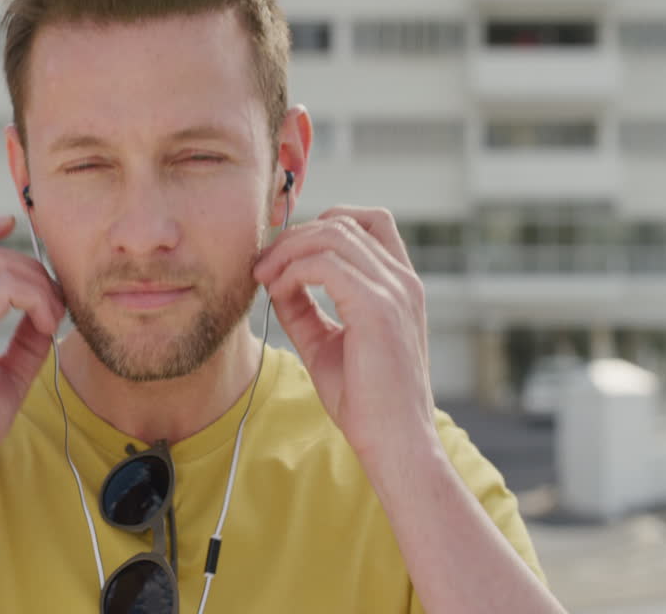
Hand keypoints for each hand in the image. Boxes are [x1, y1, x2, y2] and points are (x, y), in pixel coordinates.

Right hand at [0, 216, 64, 476]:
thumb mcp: (4, 376)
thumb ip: (23, 342)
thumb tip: (49, 317)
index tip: (10, 225)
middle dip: (29, 268)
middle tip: (55, 305)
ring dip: (36, 284)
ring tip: (52, 319)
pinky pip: (7, 285)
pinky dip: (37, 299)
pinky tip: (48, 325)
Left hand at [253, 206, 433, 459]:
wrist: (395, 444)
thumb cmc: (365, 402)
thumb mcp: (326, 344)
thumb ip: (304, 310)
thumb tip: (274, 282)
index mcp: (400, 286)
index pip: (369, 222)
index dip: (322, 225)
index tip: (284, 256)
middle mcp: (403, 281)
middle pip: (344, 222)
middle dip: (294, 236)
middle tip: (261, 266)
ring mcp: (394, 291)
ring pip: (333, 234)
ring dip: (289, 249)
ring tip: (264, 277)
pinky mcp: (377, 308)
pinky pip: (325, 263)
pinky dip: (293, 270)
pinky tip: (277, 291)